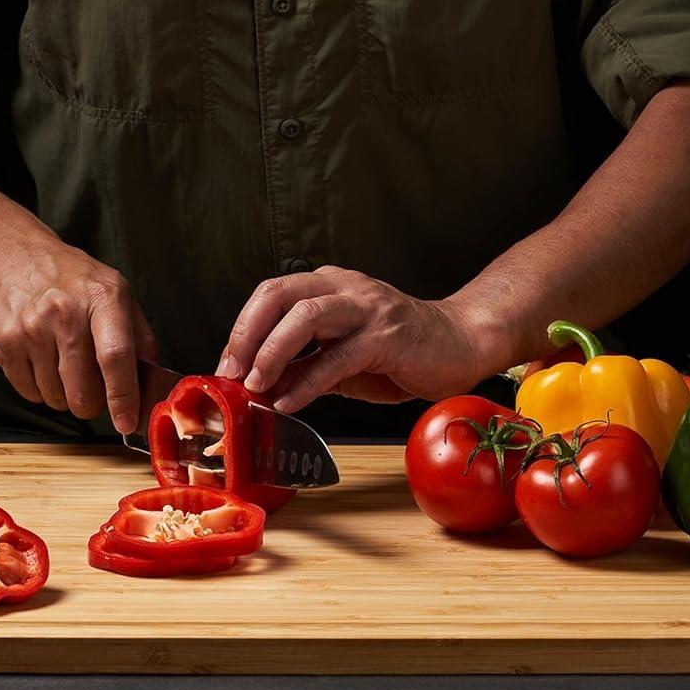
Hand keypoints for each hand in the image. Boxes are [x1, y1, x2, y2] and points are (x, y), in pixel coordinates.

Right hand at [0, 233, 157, 432]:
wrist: (11, 257)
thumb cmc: (71, 279)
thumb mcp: (116, 291)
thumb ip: (140, 336)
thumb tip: (151, 382)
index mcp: (102, 298)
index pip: (115, 357)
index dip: (123, 396)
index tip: (126, 422)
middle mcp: (65, 313)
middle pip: (83, 390)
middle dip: (92, 404)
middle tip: (93, 389)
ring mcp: (30, 330)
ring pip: (55, 398)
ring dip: (64, 394)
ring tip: (63, 364)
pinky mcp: (4, 344)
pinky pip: (29, 393)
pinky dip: (40, 389)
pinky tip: (41, 361)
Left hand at [215, 266, 494, 412]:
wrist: (463, 344)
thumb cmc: (403, 351)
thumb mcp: (342, 360)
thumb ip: (303, 368)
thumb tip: (261, 388)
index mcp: (330, 286)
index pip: (271, 294)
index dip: (243, 328)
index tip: (227, 364)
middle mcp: (345, 288)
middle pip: (279, 294)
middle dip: (247, 333)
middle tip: (232, 370)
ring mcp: (367, 309)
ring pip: (305, 316)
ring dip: (272, 352)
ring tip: (256, 384)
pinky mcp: (387, 337)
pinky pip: (337, 357)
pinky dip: (307, 382)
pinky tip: (290, 402)